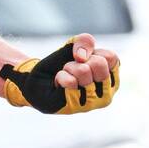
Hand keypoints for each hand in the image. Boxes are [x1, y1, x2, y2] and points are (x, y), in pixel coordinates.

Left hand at [0, 33, 120, 113]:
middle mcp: (106, 92)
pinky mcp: (76, 106)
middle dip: (80, 60)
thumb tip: (82, 57)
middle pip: (99, 64)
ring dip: (69, 68)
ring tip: (66, 75)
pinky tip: (60, 83)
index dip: (92, 52)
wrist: (37, 78)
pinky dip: (61, 77)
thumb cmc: (60, 63)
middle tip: (72, 68)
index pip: (111, 57)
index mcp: (111, 78)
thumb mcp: (74, 46)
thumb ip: (85, 41)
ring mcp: (93, 102)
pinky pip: (70, 82)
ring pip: (84, 71)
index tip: (82, 58)